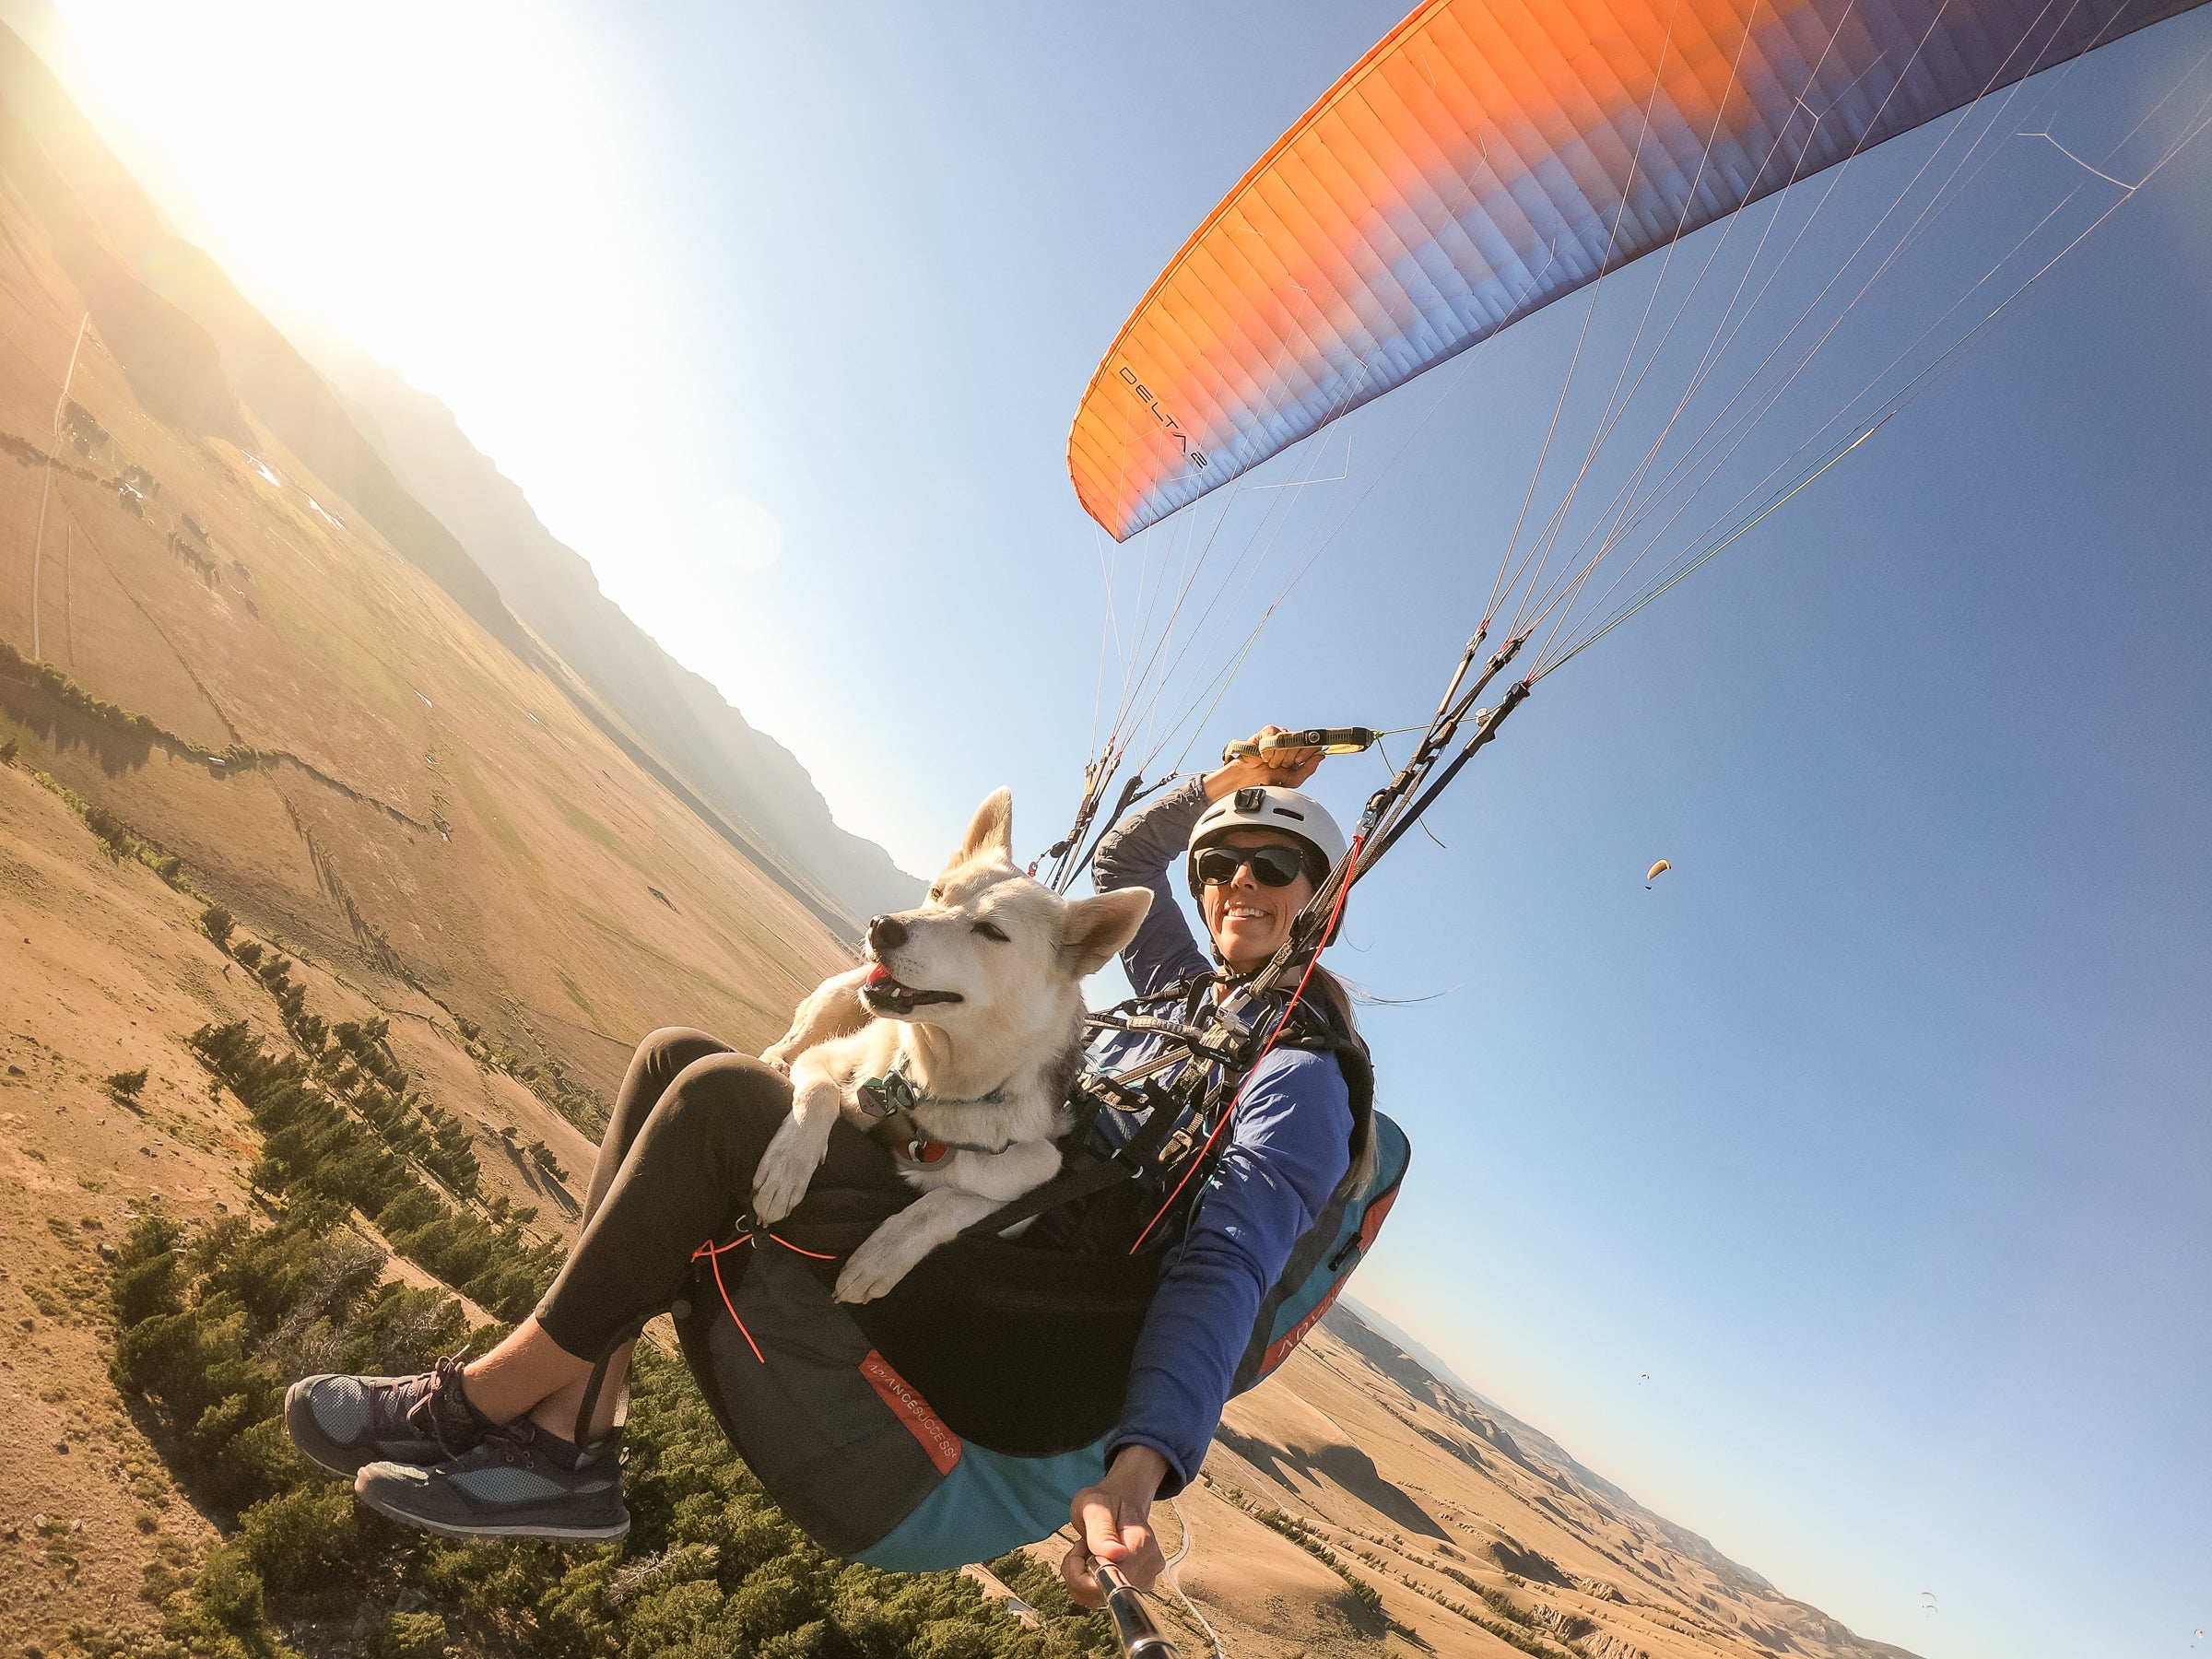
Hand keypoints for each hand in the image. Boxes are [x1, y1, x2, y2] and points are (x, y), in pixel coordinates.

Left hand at [1061, 1445, 1168, 1607]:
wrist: (1123, 1502)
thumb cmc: (1107, 1502)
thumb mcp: (1095, 1506)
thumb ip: (1101, 1530)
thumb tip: (1116, 1555)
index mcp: (1141, 1544)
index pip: (1110, 1581)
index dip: (1085, 1573)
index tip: (1081, 1548)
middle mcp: (1149, 1567)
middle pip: (1104, 1594)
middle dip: (1081, 1574)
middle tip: (1083, 1546)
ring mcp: (1145, 1579)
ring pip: (1101, 1599)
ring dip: (1083, 1579)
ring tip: (1089, 1551)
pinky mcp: (1137, 1587)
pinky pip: (1103, 1598)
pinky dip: (1089, 1583)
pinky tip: (1093, 1562)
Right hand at [1205, 725, 1324, 800]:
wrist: (1249, 780)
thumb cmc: (1269, 779)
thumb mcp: (1293, 779)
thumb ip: (1308, 769)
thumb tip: (1321, 755)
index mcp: (1300, 751)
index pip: (1314, 744)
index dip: (1307, 753)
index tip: (1297, 763)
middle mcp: (1292, 741)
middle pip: (1300, 742)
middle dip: (1289, 759)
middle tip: (1279, 766)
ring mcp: (1280, 735)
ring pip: (1287, 739)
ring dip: (1277, 756)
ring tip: (1270, 763)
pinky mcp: (1266, 732)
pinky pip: (1273, 735)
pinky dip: (1268, 749)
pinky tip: (1264, 756)